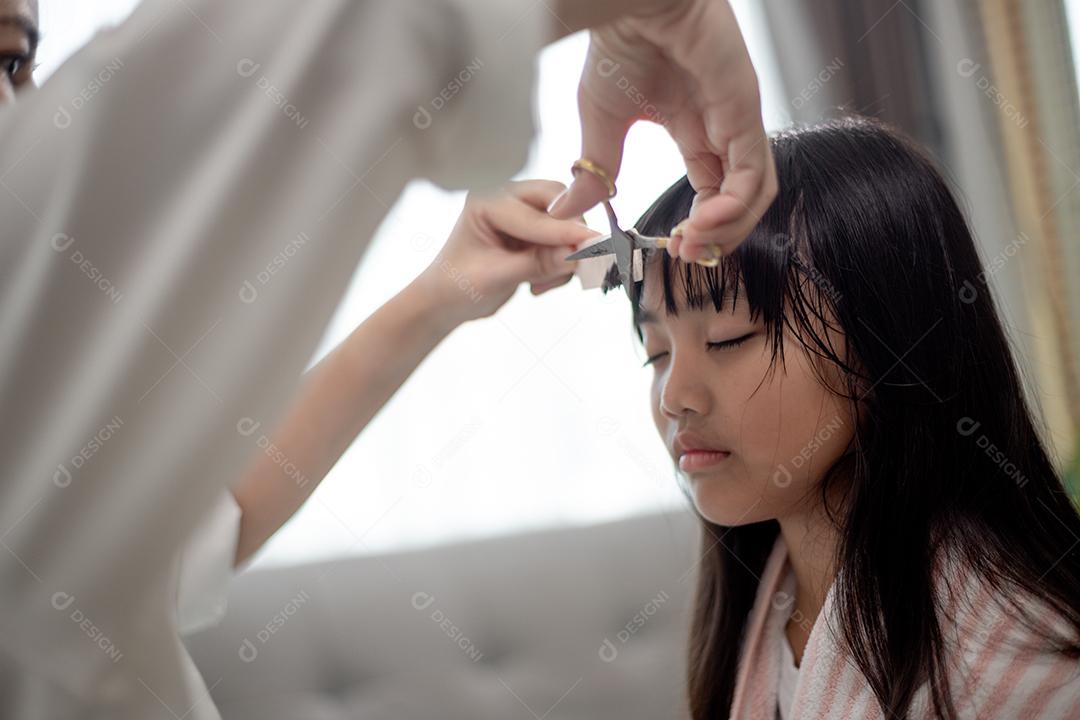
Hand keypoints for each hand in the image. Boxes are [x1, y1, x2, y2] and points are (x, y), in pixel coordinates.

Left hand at [415, 180, 600, 325]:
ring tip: (539, 285)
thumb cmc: (457, 288)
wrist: (446, 302)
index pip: (537, 213)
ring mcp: (521, 213)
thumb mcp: (495, 278)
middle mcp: (505, 198)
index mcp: (487, 200)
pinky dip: (560, 265)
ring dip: (564, 256)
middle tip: (572, 269)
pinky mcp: (532, 231)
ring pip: (566, 223)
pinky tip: (537, 284)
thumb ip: (537, 264)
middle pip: (559, 204)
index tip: (596, 246)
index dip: (567, 232)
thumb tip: (579, 255)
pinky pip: (563, 242)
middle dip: (569, 238)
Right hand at [548, 0, 776, 263]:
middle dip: (716, 238)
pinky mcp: (745, 113)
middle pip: (738, 200)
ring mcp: (737, 122)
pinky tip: (704, 220)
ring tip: (694, 244)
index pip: (712, 192)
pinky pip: (753, 174)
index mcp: (693, 130)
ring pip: (753, 194)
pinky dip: (734, 207)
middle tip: (686, 256)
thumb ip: (595, 172)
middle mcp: (721, 129)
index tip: (672, 246)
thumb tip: (567, 211)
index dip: (698, 227)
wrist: (630, 6)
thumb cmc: (619, 46)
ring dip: (727, 230)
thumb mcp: (601, 123)